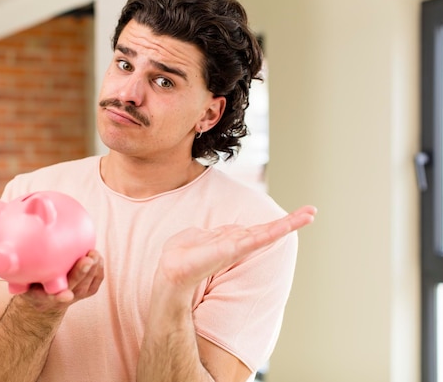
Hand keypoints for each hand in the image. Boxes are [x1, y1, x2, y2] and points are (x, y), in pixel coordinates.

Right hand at [0, 250, 104, 310]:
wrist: (37, 300)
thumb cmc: (23, 282)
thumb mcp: (9, 278)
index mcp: (41, 298)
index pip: (52, 298)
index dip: (60, 297)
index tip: (66, 295)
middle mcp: (58, 299)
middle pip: (74, 288)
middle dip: (81, 275)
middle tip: (87, 258)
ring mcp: (72, 296)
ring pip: (87, 286)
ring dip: (93, 271)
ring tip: (94, 253)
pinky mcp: (83, 292)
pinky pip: (94, 284)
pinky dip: (98, 272)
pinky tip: (97, 256)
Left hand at [157, 205, 316, 291]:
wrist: (171, 270)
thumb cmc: (181, 256)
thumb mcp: (197, 237)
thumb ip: (213, 233)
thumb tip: (227, 231)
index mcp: (229, 240)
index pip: (254, 229)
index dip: (272, 223)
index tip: (287, 216)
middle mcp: (237, 244)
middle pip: (266, 230)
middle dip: (289, 222)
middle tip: (311, 212)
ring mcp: (238, 247)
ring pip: (266, 232)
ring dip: (287, 224)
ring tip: (307, 215)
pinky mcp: (234, 250)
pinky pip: (257, 238)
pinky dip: (273, 231)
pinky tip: (286, 226)